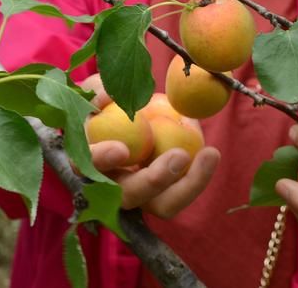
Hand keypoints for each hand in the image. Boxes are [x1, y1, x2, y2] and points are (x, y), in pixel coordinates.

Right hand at [80, 74, 219, 218]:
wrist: (127, 119)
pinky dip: (197, 175)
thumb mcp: (99, 92)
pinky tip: (210, 153)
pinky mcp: (164, 193)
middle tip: (180, 155)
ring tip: (210, 154)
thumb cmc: (106, 105)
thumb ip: (100, 91)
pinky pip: (182, 192)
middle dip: (154, 180)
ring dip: (188, 184)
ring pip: (162, 204)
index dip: (102, 159)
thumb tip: (109, 96)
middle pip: (129, 196)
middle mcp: (110, 187)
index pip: (87, 165)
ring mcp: (140, 194)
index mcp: (87, 159)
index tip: (122, 149)